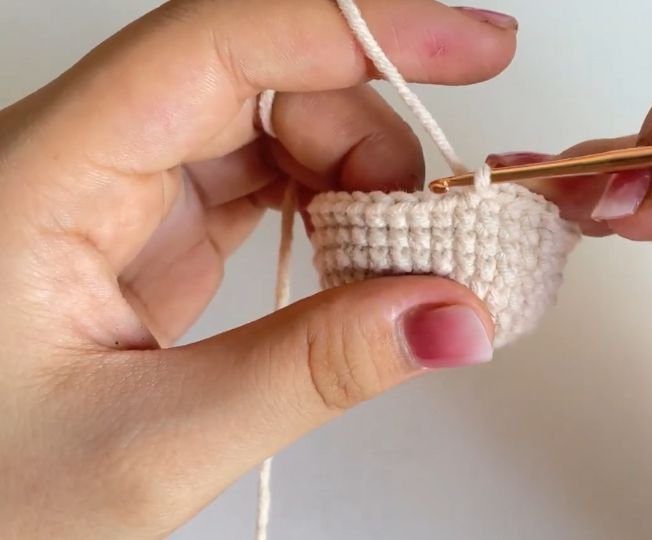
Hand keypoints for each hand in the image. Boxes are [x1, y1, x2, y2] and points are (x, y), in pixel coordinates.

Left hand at [0, 1, 516, 535]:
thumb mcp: (148, 448)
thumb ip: (309, 373)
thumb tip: (449, 317)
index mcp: (47, 177)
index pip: (217, 44)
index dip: (359, 29)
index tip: (476, 48)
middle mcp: (87, 158)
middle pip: (265, 79)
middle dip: (373, 141)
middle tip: (436, 236)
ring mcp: (127, 191)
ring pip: (280, 126)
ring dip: (363, 180)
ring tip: (402, 266)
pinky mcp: (162, 229)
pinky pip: (273, 179)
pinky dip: (338, 211)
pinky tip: (363, 263)